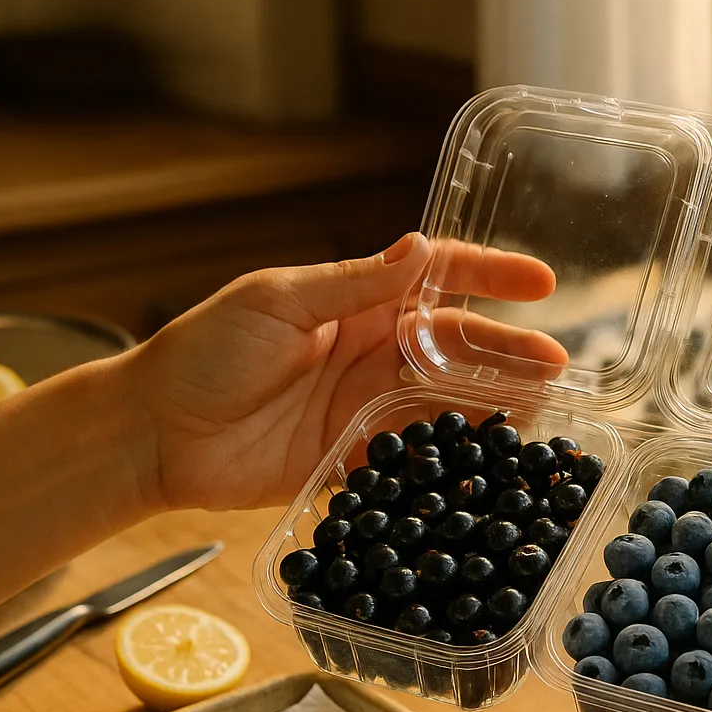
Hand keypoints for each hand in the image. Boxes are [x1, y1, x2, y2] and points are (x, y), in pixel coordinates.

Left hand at [123, 233, 564, 511]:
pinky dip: (454, 458)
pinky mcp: (356, 460)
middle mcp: (372, 352)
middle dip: (508, 353)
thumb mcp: (277, 302)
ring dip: (495, 405)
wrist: (156, 433)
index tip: (539, 280)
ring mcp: (367, 408)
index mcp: (356, 303)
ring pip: (448, 404)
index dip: (490, 274)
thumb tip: (419, 249)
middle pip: (456, 348)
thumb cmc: (203, 352)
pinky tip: (490, 462)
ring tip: (540, 411)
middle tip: (555, 365)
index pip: (437, 279)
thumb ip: (352, 284)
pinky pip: (417, 458)